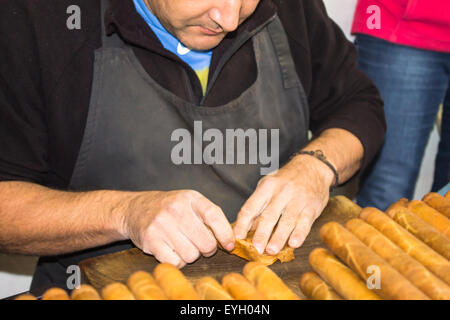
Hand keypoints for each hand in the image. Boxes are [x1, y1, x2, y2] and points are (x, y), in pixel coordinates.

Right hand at [118, 190, 234, 267]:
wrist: (135, 209)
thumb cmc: (169, 208)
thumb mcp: (190, 202)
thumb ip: (210, 215)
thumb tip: (230, 239)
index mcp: (190, 198)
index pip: (214, 216)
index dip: (225, 234)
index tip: (229, 245)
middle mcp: (176, 209)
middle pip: (206, 242)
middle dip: (207, 248)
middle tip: (200, 244)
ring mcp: (162, 225)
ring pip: (192, 255)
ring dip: (191, 255)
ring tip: (183, 244)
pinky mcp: (151, 241)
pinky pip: (175, 262)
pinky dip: (177, 261)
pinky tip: (172, 250)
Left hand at [233, 154, 334, 254]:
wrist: (313, 167)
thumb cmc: (286, 179)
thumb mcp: (269, 185)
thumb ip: (259, 206)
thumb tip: (248, 228)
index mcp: (266, 188)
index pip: (250, 207)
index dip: (242, 224)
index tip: (238, 237)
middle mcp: (281, 193)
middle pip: (268, 216)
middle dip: (261, 234)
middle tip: (255, 249)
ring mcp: (297, 200)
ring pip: (286, 221)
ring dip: (278, 238)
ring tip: (271, 250)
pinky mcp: (311, 207)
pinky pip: (305, 223)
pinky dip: (299, 234)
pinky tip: (294, 244)